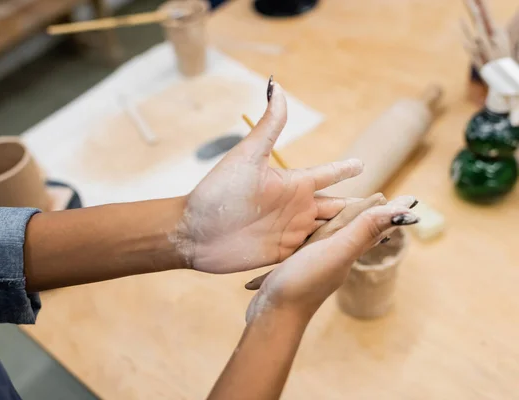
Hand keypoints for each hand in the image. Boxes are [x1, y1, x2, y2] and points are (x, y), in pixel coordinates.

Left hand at [178, 80, 363, 272]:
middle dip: (361, 205)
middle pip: (338, 206)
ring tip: (378, 231)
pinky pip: (315, 252)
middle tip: (388, 206)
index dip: (345, 169)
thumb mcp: (247, 157)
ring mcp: (292, 231)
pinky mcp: (285, 253)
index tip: (362, 164)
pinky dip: (332, 253)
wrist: (195, 232)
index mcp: (293, 183)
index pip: (328, 175)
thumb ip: (269, 126)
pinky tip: (349, 255)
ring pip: (331, 230)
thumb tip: (276, 85)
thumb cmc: (218, 192)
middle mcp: (297, 206)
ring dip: (352, 230)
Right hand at [245, 198, 418, 322]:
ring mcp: (319, 262)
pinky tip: (312, 236)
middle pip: (361, 230)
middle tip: (385, 201)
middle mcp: (338, 256)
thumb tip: (404, 213)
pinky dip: (318, 234)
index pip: (376, 227)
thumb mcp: (336, 251)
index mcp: (349, 250)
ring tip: (355, 212)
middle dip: (373, 215)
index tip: (411, 200)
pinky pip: (314, 244)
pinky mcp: (299, 265)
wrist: (274, 314)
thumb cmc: (304, 282)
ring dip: (348, 223)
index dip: (391, 212)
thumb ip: (364, 231)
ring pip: (338, 237)